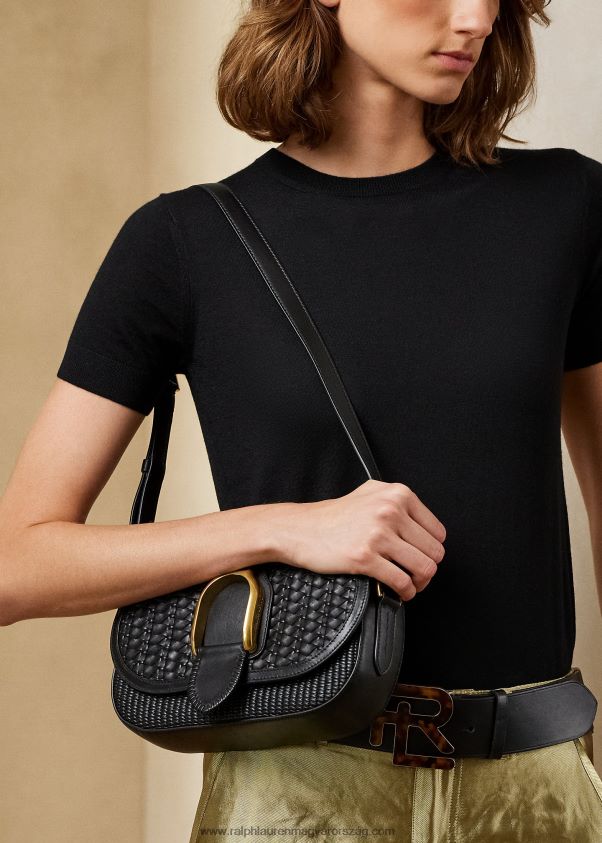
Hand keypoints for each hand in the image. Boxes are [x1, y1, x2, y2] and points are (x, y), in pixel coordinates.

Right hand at [276, 479, 445, 600]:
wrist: (300, 528)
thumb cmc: (333, 516)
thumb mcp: (370, 494)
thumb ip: (398, 502)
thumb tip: (425, 527)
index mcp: (397, 494)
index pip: (437, 532)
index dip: (431, 550)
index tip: (421, 558)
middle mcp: (391, 510)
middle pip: (434, 552)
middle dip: (427, 570)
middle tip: (416, 576)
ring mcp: (378, 533)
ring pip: (423, 568)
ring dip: (419, 584)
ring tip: (409, 585)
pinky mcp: (365, 557)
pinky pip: (401, 582)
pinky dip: (405, 592)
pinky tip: (398, 592)